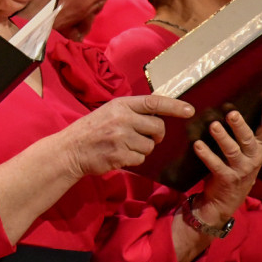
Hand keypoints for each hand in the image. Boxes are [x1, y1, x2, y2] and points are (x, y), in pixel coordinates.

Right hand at [61, 95, 194, 177]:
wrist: (71, 149)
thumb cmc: (92, 130)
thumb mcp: (110, 112)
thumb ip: (132, 112)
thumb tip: (160, 116)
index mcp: (121, 104)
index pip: (154, 102)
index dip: (174, 106)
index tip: (190, 110)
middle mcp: (123, 118)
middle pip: (157, 127)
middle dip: (157, 135)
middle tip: (147, 137)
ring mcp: (121, 137)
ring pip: (150, 146)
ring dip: (142, 149)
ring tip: (124, 146)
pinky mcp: (119, 155)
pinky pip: (140, 159)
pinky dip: (133, 159)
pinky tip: (119, 155)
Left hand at [192, 98, 261, 226]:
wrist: (226, 200)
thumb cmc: (235, 168)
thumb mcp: (245, 153)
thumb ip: (244, 134)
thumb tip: (233, 107)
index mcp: (259, 149)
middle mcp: (253, 159)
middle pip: (248, 139)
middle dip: (240, 126)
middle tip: (232, 113)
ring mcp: (241, 170)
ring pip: (232, 151)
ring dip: (222, 138)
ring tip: (213, 126)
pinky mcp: (226, 179)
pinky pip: (216, 165)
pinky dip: (206, 155)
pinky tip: (198, 145)